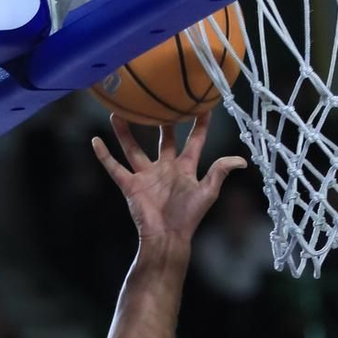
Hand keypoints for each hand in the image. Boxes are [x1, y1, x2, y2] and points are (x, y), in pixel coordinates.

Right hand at [92, 114, 244, 248]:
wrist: (167, 238)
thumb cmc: (189, 218)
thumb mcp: (207, 192)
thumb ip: (219, 173)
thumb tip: (241, 160)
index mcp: (186, 169)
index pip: (195, 141)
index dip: (200, 124)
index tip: (203, 104)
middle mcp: (165, 169)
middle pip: (164, 139)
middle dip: (163, 121)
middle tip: (160, 100)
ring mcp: (146, 176)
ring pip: (133, 148)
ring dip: (125, 132)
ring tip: (118, 112)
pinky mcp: (131, 185)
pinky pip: (114, 167)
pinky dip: (104, 155)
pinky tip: (95, 141)